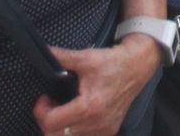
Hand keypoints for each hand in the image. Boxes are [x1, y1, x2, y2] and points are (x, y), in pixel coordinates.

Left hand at [31, 38, 160, 135]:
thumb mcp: (86, 58)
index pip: (51, 122)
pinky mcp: (109, 130)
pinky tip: (78, 115)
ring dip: (61, 127)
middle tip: (51, 104)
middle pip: (55, 135)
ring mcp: (104, 129)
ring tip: (65, 109)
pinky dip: (75, 130)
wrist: (138, 66)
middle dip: (48, 120)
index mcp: (89, 107)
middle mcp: (97, 123)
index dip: (41, 110)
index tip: (45, 98)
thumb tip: (44, 52)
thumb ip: (62, 57)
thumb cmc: (113, 62)